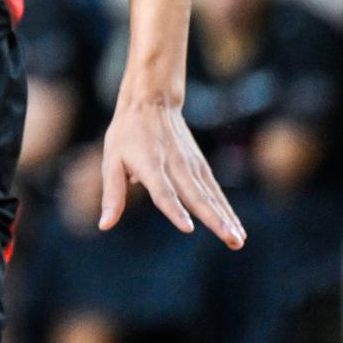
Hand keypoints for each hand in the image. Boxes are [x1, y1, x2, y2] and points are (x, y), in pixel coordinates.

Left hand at [99, 95, 245, 248]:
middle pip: (196, 196)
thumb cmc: (126, 134)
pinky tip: (237, 228)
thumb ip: (112, 194)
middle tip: (230, 240)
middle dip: (214, 220)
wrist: (152, 102)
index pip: (163, 191)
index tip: (188, 228)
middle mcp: (175, 166)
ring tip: (238, 241)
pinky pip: (216, 192)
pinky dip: (227, 210)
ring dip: (226, 219)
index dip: (174, 209)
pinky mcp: (201, 166)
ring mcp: (192, 166)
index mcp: (150, 164)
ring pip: (211, 196)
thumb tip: (104, 226)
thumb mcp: (111, 161)